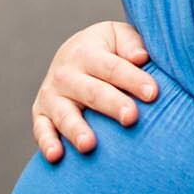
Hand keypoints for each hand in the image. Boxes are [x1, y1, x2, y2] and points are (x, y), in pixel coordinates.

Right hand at [32, 20, 157, 161]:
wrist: (73, 54)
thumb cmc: (107, 50)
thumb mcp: (118, 37)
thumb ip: (131, 44)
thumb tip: (141, 57)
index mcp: (87, 52)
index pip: (112, 67)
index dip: (133, 80)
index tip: (153, 93)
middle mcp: (65, 74)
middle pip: (92, 92)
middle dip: (112, 105)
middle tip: (131, 117)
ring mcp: (51, 96)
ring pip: (65, 114)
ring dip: (76, 130)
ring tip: (89, 145)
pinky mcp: (41, 114)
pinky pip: (42, 130)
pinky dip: (47, 143)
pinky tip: (57, 156)